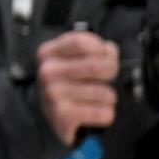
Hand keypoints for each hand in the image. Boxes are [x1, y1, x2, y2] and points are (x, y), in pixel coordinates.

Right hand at [36, 30, 119, 145]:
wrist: (54, 115)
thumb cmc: (68, 83)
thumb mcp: (74, 60)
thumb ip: (94, 50)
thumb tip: (110, 51)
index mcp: (48, 53)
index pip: (80, 42)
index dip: (100, 48)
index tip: (104, 55)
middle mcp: (47, 72)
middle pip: (94, 66)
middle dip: (111, 70)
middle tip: (110, 76)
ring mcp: (53, 94)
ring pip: (102, 92)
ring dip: (110, 96)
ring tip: (101, 98)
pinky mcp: (63, 115)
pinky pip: (102, 112)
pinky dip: (107, 114)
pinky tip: (97, 112)